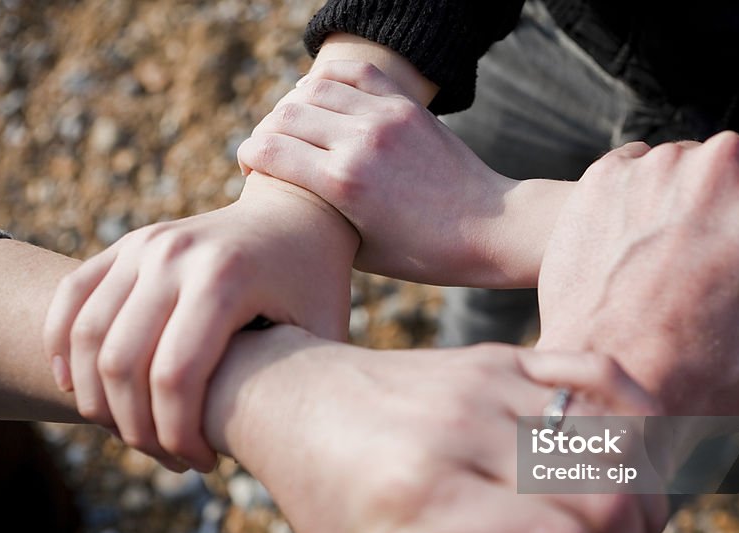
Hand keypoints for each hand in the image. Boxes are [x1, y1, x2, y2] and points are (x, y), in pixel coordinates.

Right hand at [42, 181, 354, 471]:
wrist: (296, 213)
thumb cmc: (316, 284)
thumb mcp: (324, 330)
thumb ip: (300, 382)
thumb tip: (276, 452)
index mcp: (225, 279)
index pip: (174, 378)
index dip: (177, 435)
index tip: (203, 464)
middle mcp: (174, 256)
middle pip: (121, 364)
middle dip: (137, 429)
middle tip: (169, 458)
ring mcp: (144, 245)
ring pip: (85, 337)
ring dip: (97, 400)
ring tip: (135, 434)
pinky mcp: (127, 244)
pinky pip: (71, 298)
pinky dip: (62, 349)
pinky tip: (78, 390)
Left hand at [206, 325, 667, 532]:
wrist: (295, 397)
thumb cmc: (327, 502)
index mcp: (419, 500)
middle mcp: (456, 434)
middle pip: (602, 497)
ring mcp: (480, 385)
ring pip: (614, 436)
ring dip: (640, 492)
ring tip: (622, 525)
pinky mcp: (495, 356)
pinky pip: (598, 372)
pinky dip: (637, 414)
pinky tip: (636, 454)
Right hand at [237, 60, 519, 285]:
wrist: (490, 227)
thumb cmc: (424, 254)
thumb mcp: (361, 251)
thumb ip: (320, 218)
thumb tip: (286, 198)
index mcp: (344, 184)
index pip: (267, 150)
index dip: (248, 158)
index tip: (251, 171)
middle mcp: (361, 142)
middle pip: (283, 116)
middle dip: (265, 133)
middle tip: (270, 151)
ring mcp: (385, 117)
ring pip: (312, 89)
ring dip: (293, 107)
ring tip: (296, 128)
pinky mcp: (406, 105)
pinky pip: (354, 72)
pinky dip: (328, 80)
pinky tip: (323, 100)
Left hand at [537, 132, 738, 414]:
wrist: (621, 386)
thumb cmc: (721, 377)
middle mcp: (731, 162)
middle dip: (732, 200)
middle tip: (712, 256)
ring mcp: (662, 165)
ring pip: (681, 168)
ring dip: (678, 202)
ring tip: (663, 264)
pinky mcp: (605, 176)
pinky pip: (628, 175)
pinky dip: (629, 203)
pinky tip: (628, 252)